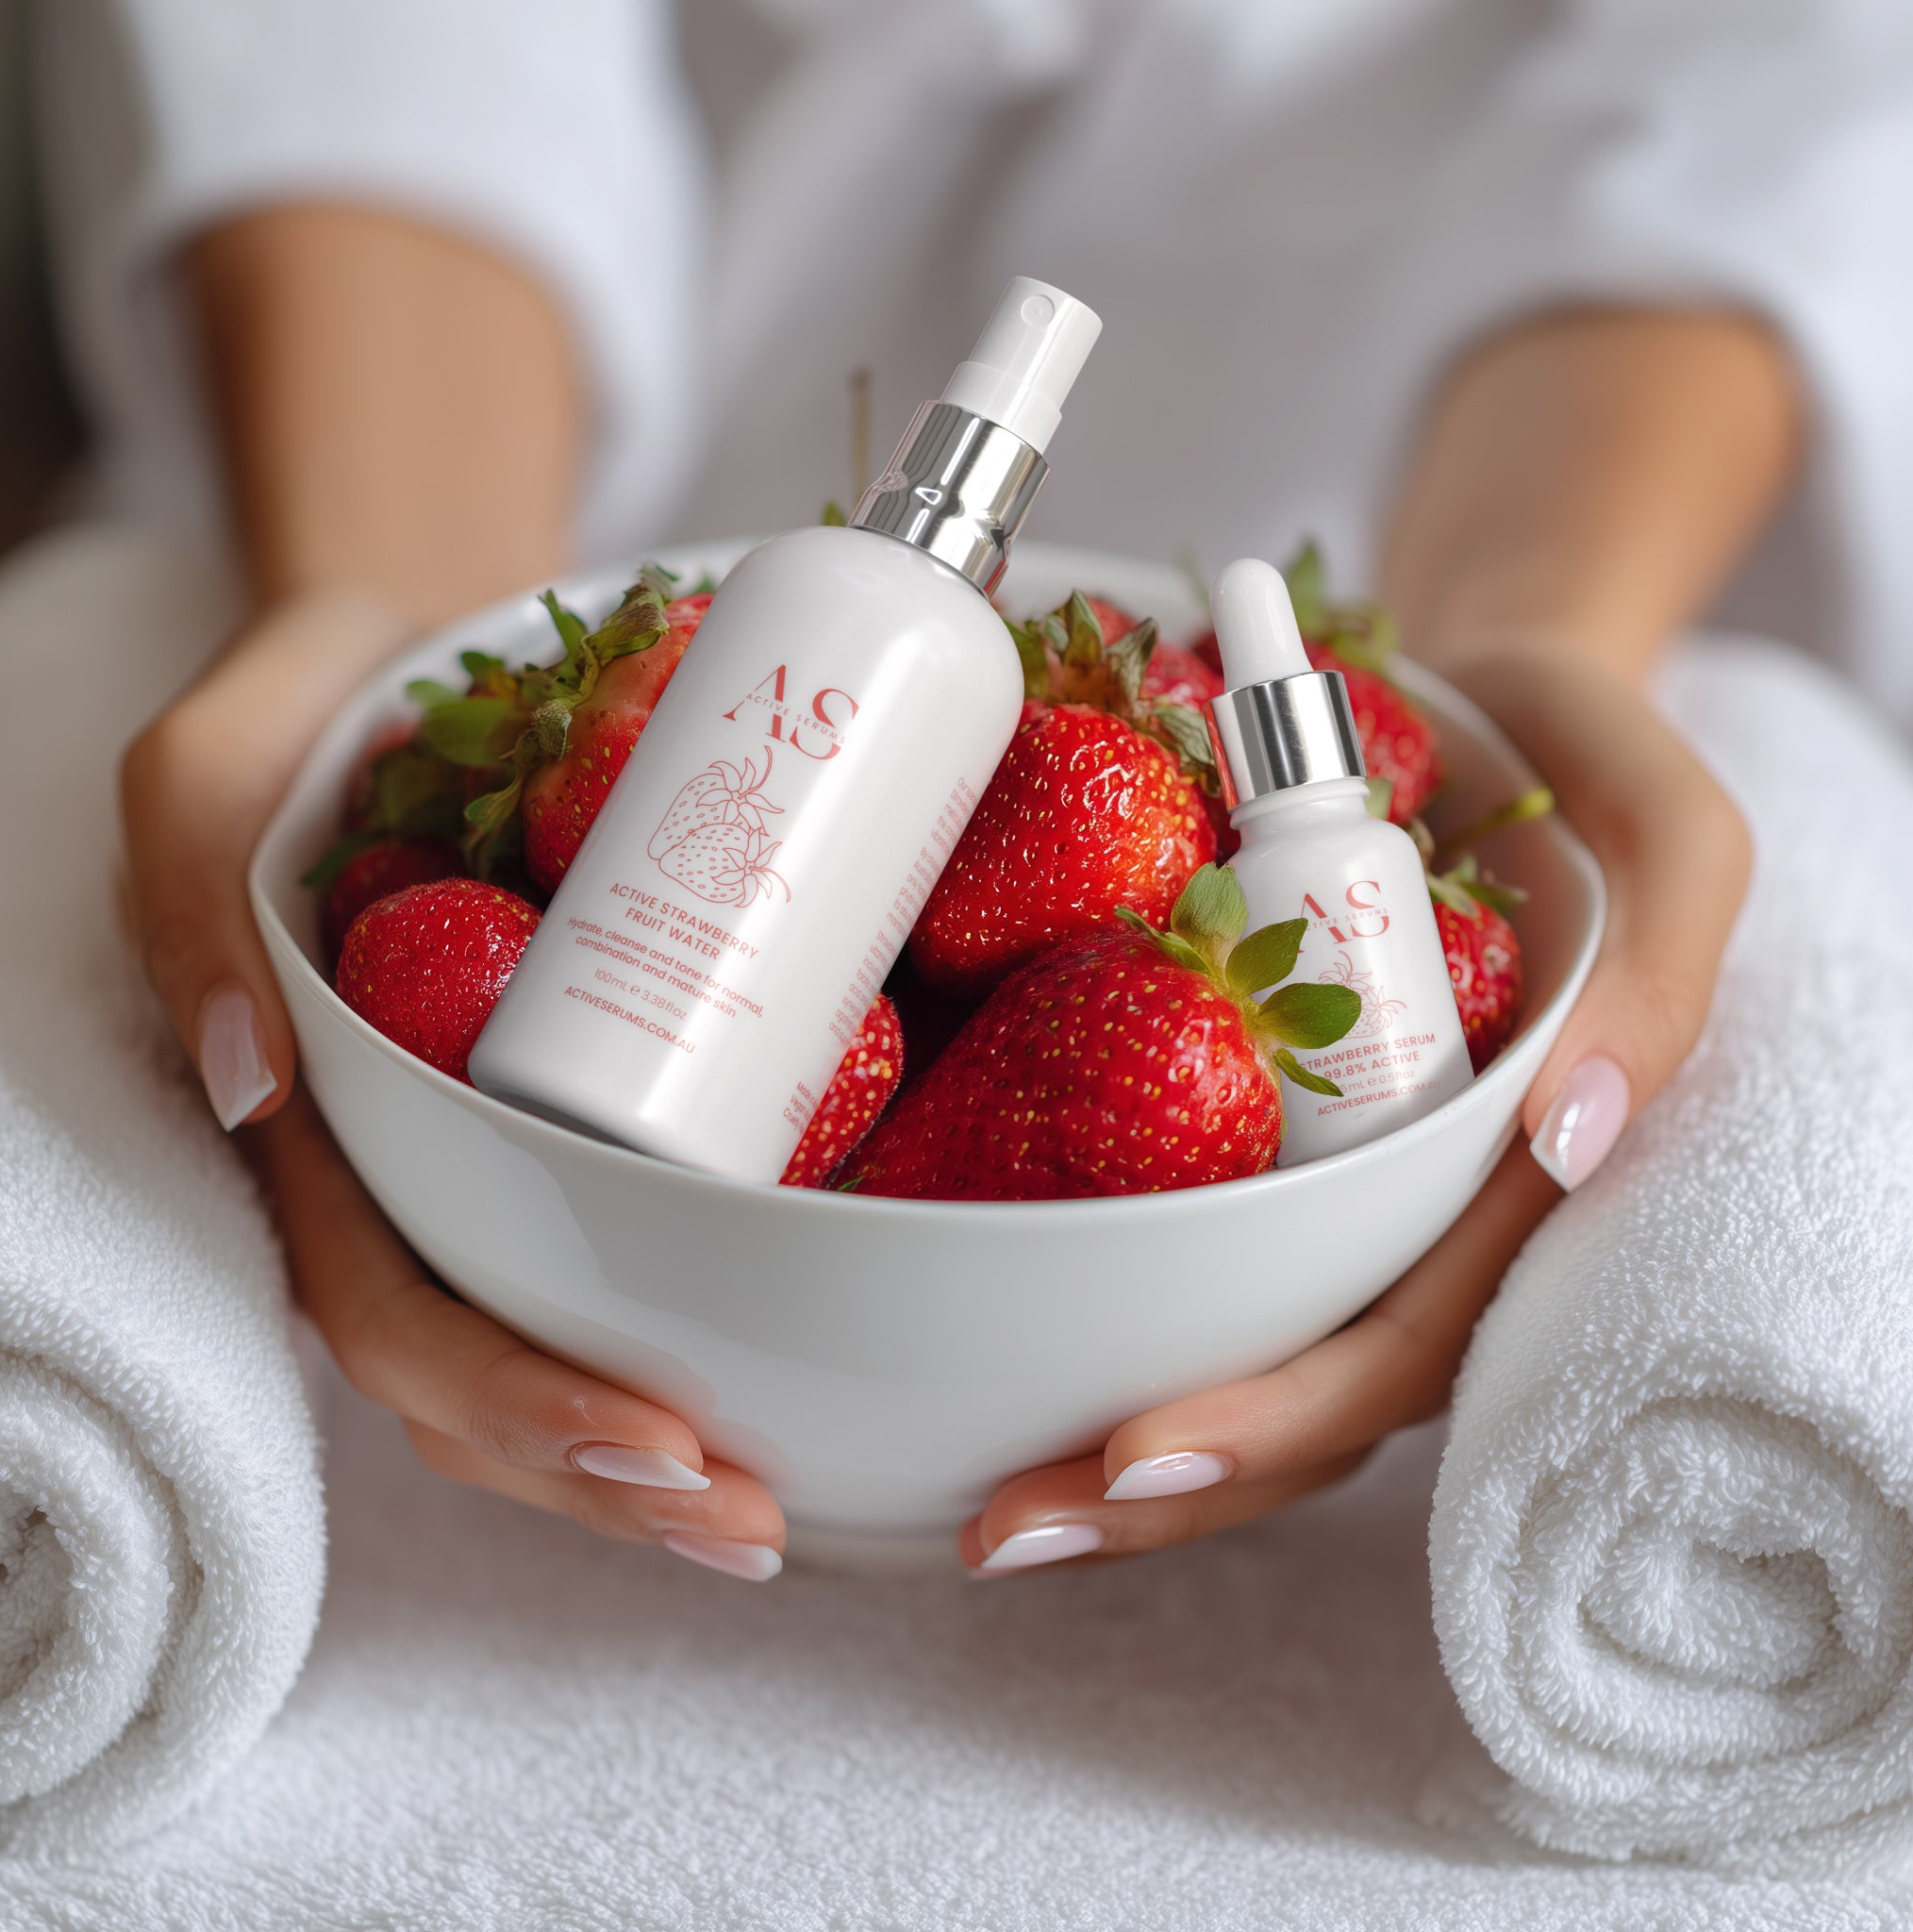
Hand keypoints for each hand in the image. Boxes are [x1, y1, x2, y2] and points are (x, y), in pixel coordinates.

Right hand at [122, 595, 786, 1577]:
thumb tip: (256, 1085)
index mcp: (312, 1137)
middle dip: (611, 1478)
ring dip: (654, 1467)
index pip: (395, 1314)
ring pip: (553, 1354)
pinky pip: (620, 1262)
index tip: (662, 1442)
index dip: (515, 1400)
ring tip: (779, 1515)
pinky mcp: (571, 1127)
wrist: (426, 663)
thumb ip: (195, 889)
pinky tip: (797, 1390)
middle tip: (756, 1521)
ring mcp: (484, 1166)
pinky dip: (697, 1344)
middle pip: (484, 1382)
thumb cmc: (314, 719)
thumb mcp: (212, 773)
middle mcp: (398, 1182)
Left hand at [960, 649, 1750, 1573]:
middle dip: (1148, 1483)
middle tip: (1002, 1521)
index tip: (1130, 1454)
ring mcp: (1314, 1181)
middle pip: (1283, 1396)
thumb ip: (1651, 984)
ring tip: (967, 1489)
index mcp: (1503, 1193)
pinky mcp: (1233, 1121)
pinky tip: (955, 1324)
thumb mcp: (1669, 845)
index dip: (1272, 1423)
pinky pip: (1156, 1228)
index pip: (1392, 1349)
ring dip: (1091, 1439)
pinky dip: (1071, 1292)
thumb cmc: (1581, 770)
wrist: (1469, 696)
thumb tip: (1565, 1136)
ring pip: (1210, 1345)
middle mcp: (1399, 1217)